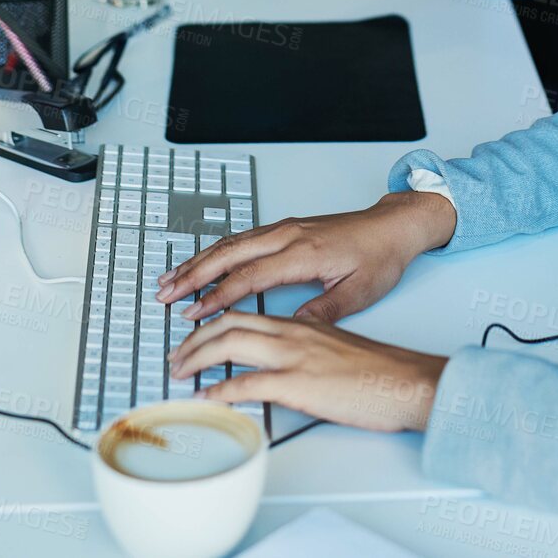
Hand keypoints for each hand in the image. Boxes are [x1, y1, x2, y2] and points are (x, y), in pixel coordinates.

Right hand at [155, 192, 455, 324]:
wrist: (394, 226)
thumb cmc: (379, 257)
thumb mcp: (359, 291)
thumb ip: (323, 312)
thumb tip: (289, 330)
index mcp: (304, 252)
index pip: (250, 276)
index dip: (218, 296)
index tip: (193, 314)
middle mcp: (289, 235)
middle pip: (230, 253)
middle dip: (193, 274)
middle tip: (164, 293)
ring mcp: (285, 228)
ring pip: (232, 243)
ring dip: (199, 260)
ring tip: (171, 279)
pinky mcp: (286, 228)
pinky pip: (243, 238)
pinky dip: (217, 251)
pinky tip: (202, 263)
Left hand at [168, 311, 445, 431]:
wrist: (406, 380)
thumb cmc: (378, 368)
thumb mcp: (336, 343)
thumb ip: (306, 342)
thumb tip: (281, 356)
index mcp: (301, 320)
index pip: (245, 309)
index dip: (213, 318)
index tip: (193, 332)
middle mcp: (293, 331)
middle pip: (229, 321)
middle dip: (195, 336)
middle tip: (175, 354)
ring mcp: (294, 354)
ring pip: (231, 343)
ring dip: (197, 356)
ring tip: (179, 370)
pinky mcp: (298, 382)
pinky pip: (247, 383)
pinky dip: (220, 390)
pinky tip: (206, 399)